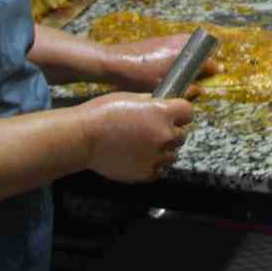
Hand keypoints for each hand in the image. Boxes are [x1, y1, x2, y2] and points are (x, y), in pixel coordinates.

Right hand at [78, 94, 193, 182]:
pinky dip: (152, 165)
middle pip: (182, 135)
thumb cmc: (102, 114)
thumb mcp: (131, 97)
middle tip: (152, 130)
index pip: (189, 112)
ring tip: (142, 145)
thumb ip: (152, 102)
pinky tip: (138, 156)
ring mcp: (156, 156)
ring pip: (172, 154)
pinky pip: (159, 170)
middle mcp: (163, 134)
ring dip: (162, 150)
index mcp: (162, 113)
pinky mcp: (146, 173)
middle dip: (170, 132)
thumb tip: (164, 102)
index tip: (174, 115)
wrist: (83, 138)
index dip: (180, 113)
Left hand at [101, 34, 223, 95]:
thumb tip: (199, 90)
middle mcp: (178, 44)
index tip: (221, 69)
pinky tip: (182, 54)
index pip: (205, 59)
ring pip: (192, 40)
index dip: (214, 65)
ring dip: (198, 48)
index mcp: (180, 56)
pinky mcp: (160, 38)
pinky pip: (182, 38)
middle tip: (213, 63)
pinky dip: (188, 45)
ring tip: (201, 57)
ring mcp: (168, 39)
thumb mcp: (161, 88)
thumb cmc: (137, 77)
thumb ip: (183, 89)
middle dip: (209, 53)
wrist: (114, 61)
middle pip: (201, 44)